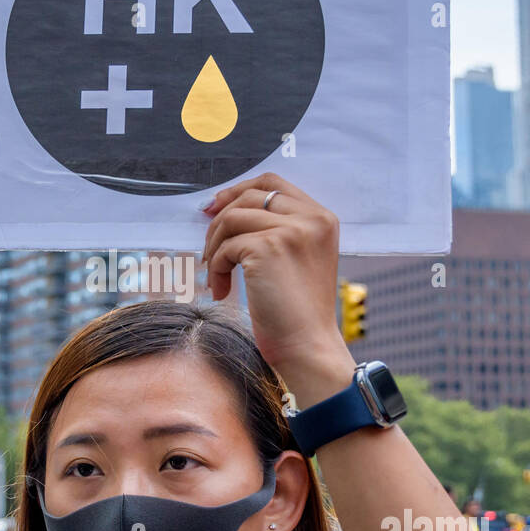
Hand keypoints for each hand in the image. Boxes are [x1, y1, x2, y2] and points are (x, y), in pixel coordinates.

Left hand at [201, 173, 348, 374]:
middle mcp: (312, 218)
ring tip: (217, 277)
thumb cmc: (297, 312)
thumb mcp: (297, 259)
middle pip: (248, 196)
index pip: (272, 183)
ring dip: (215, 248)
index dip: (238, 190)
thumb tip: (223, 208)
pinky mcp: (268, 247)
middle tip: (207, 248)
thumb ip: (275, 229)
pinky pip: (226, 247)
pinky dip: (216, 269)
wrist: (307, 347)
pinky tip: (222, 291)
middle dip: (219, 220)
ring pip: (232, 219)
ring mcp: (291, 230)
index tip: (214, 208)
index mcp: (322, 218)